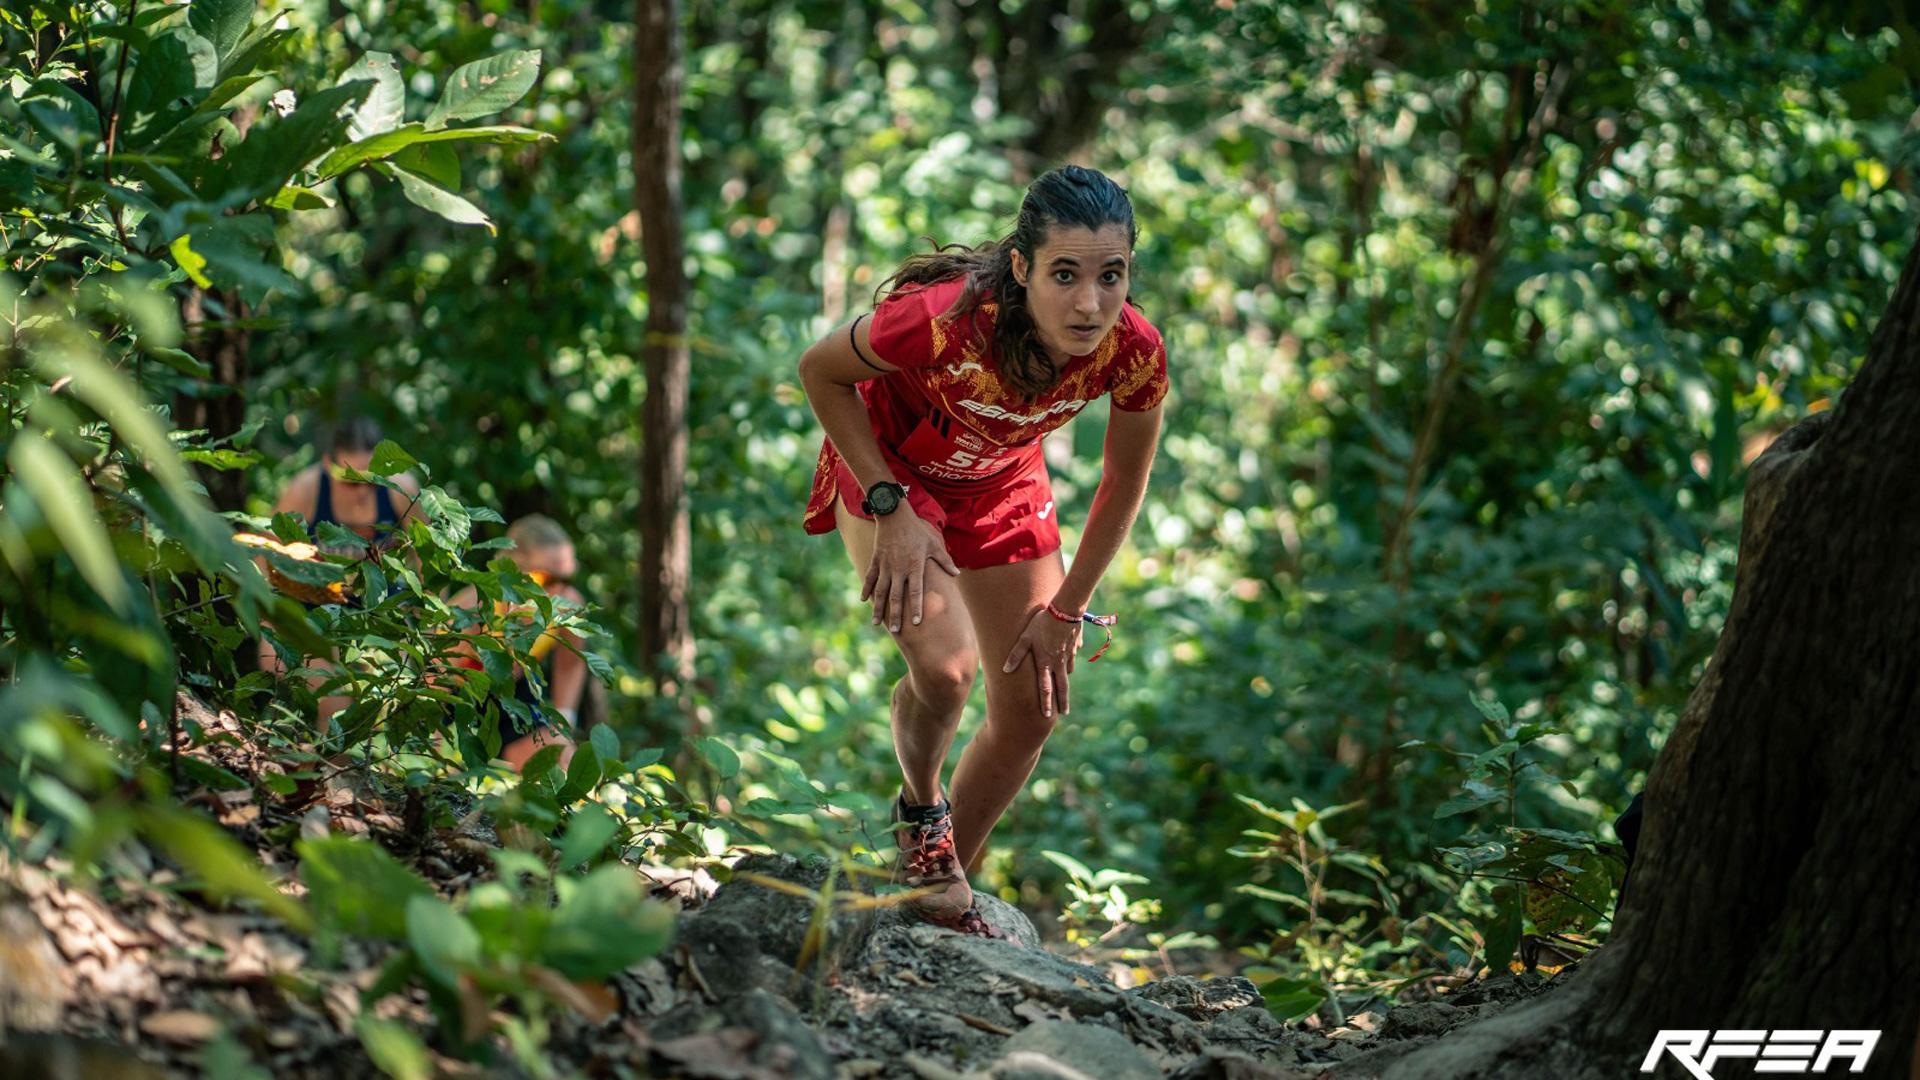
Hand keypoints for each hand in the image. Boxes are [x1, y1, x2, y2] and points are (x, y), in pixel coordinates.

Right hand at [861, 507, 960, 631]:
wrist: (894, 514)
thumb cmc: (917, 530)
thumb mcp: (934, 544)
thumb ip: (944, 561)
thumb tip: (957, 574)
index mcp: (915, 566)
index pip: (916, 591)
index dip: (916, 607)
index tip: (916, 623)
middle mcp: (899, 568)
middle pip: (896, 596)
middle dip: (895, 615)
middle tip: (896, 631)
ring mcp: (885, 565)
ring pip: (881, 591)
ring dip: (878, 608)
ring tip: (876, 623)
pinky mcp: (876, 560)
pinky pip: (870, 577)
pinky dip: (866, 589)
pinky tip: (863, 601)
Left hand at [1002, 606, 1083, 717]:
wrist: (1065, 610)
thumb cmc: (1041, 623)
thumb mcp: (1025, 637)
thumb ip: (1016, 654)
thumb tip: (1005, 670)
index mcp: (1046, 662)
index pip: (1045, 688)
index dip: (1046, 702)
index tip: (1047, 715)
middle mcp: (1058, 662)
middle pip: (1062, 686)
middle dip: (1062, 701)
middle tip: (1064, 713)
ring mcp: (1069, 654)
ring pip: (1068, 672)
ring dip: (1066, 682)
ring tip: (1064, 690)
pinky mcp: (1075, 645)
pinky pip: (1073, 657)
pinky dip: (1070, 662)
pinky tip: (1069, 661)